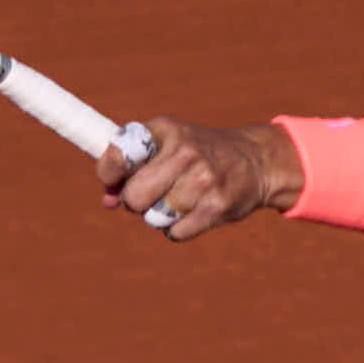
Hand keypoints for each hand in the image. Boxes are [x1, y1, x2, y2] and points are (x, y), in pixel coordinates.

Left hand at [97, 116, 297, 242]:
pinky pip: (175, 233)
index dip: (109, 172)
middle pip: (134, 197)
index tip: (114, 179)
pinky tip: (194, 211)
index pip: (120, 154)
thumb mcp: (165, 146)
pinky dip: (178, 229)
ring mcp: (203, 179)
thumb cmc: (196, 155)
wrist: (255, 161)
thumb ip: (130, 169)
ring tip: (181, 199)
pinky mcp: (217, 206)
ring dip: (160, 216)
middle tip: (154, 193)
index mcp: (165, 130)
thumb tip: (108, 201)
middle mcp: (185, 151)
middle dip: (136, 202)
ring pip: (154, 218)